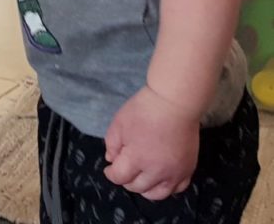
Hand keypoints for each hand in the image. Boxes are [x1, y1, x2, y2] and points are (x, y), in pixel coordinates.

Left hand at [104, 86, 199, 200]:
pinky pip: (178, 188)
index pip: (120, 177)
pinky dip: (168, 188)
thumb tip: (112, 160)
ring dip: (146, 189)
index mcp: (136, 159)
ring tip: (141, 178)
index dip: (111, 174)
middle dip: (127, 181)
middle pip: (138, 187)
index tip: (109, 169)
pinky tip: (162, 179)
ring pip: (158, 194)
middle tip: (124, 171)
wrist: (174, 103)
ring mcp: (174, 173)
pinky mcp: (188, 169)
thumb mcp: (119, 123)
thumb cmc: (143, 110)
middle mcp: (156, 172)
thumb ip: (112, 144)